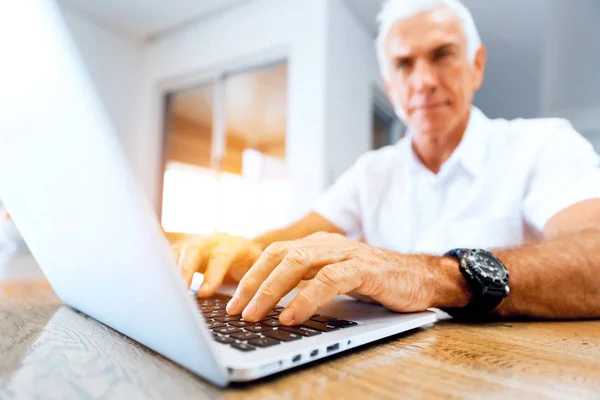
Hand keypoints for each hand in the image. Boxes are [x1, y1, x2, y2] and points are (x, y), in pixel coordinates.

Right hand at [171, 233, 263, 297]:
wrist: (244, 248)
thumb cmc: (251, 263)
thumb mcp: (259, 269)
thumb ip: (256, 280)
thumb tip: (254, 302)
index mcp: (235, 246)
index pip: (222, 257)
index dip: (211, 275)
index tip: (202, 293)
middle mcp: (214, 242)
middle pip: (195, 249)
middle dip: (185, 270)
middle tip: (179, 291)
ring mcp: (198, 244)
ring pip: (181, 251)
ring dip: (172, 271)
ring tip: (167, 291)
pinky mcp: (186, 251)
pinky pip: (172, 256)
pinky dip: (166, 269)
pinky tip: (163, 285)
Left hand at [225, 232, 439, 324]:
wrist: (420, 277)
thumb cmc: (374, 281)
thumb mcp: (334, 278)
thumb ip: (307, 282)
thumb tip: (268, 304)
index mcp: (316, 246)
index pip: (274, 254)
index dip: (250, 276)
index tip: (233, 303)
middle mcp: (327, 245)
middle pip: (279, 256)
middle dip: (253, 283)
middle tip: (237, 311)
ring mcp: (346, 253)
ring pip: (298, 263)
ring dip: (272, 290)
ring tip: (256, 315)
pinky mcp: (365, 268)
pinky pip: (330, 280)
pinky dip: (307, 298)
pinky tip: (293, 316)